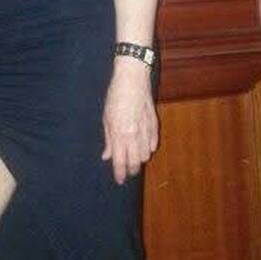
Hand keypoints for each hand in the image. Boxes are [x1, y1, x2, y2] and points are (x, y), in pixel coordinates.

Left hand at [101, 60, 158, 183]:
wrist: (132, 79)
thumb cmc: (115, 96)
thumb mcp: (106, 118)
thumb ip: (108, 139)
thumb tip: (106, 156)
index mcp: (119, 133)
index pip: (120, 161)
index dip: (120, 173)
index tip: (119, 180)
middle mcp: (133, 135)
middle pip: (135, 162)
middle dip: (131, 170)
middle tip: (127, 172)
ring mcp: (145, 129)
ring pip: (146, 155)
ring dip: (140, 159)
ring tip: (134, 157)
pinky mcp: (154, 123)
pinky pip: (153, 143)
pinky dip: (149, 148)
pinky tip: (144, 147)